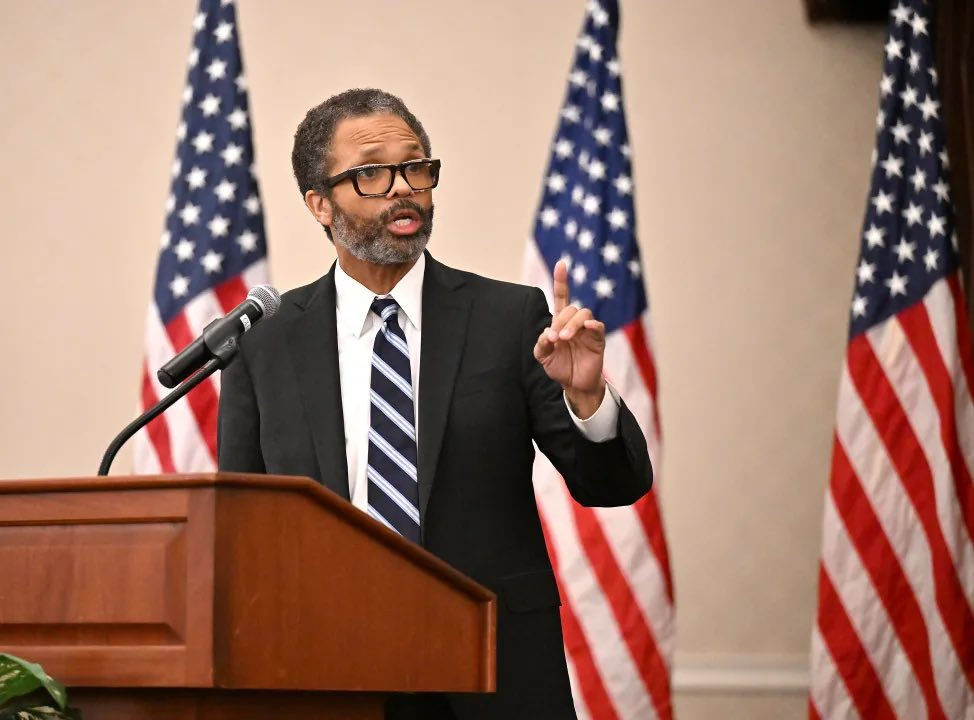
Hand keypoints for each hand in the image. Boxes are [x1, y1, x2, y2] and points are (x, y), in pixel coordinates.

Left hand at [533, 260, 606, 418]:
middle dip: (560, 321)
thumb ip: (541, 344)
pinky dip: (592, 325)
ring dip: (572, 324)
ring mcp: (587, 330)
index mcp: (561, 322)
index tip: (561, 263)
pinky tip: (586, 328)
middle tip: (555, 338)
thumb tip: (547, 332)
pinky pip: (598, 327)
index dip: (561, 281)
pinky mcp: (598, 340)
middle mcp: (575, 323)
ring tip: (564, 339)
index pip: (562, 297)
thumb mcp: (543, 356)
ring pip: (583, 314)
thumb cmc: (560, 367)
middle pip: (571, 308)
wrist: (575, 385)